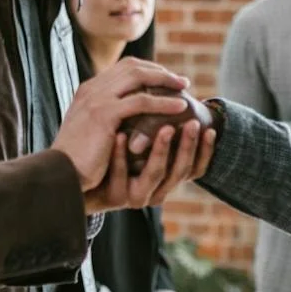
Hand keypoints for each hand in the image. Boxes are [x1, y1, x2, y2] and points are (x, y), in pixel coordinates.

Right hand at [54, 57, 193, 191]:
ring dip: (165, 81)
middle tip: (181, 81)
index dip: (147, 71)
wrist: (59, 173)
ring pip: (138, 77)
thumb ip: (105, 118)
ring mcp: (97, 99)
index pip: (122, 68)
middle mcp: (91, 89)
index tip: (166, 80)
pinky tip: (180, 108)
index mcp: (88, 90)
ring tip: (184, 89)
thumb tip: (129, 119)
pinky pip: (141, 101)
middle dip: (159, 71)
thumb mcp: (89, 132)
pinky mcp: (104, 114)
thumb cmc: (76, 160)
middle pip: (132, 66)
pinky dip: (163, 102)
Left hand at [83, 120, 217, 214]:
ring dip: (162, 149)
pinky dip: (123, 155)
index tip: (209, 128)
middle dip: (188, 146)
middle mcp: (156, 192)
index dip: (205, 151)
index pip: (195, 169)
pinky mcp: (114, 197)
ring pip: (156, 174)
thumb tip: (187, 94)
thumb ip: (162, 126)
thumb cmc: (116, 152)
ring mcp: (134, 196)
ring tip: (165, 127)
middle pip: (180, 171)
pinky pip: (122, 176)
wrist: (81, 179)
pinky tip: (120, 136)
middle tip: (192, 122)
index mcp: (167, 181)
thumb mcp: (144, 140)